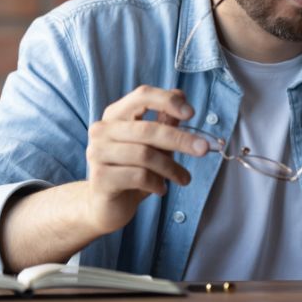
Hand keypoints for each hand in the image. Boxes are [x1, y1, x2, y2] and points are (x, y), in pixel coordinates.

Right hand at [84, 85, 207, 234]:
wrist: (106, 206)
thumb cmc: (131, 170)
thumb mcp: (153, 144)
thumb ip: (164, 121)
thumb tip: (182, 96)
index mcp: (115, 114)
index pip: (142, 95)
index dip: (168, 101)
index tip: (191, 113)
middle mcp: (102, 130)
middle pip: (147, 129)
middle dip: (180, 139)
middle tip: (204, 149)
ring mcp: (97, 153)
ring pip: (145, 155)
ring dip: (171, 167)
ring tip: (183, 178)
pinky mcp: (100, 178)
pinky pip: (138, 176)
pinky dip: (157, 183)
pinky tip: (161, 189)